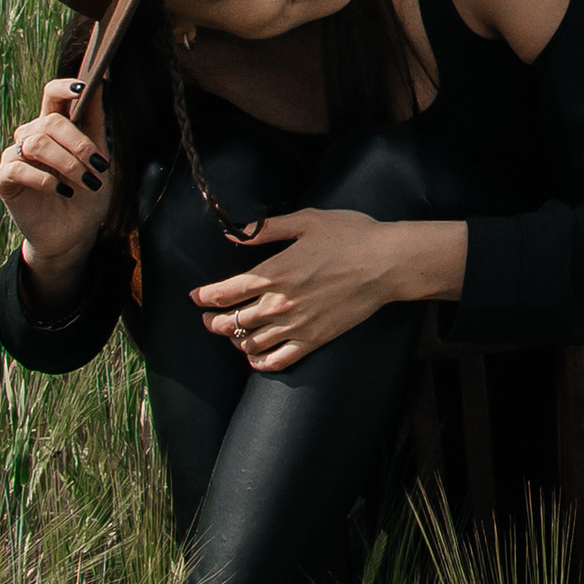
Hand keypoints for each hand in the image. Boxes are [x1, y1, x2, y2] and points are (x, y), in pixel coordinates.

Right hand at [0, 79, 112, 279]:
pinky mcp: (3, 180)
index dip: (64, 87)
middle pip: (50, 121)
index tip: (83, 87)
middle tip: (98, 166)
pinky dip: (44, 179)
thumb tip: (100, 81)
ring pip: (37, 143)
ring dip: (67, 162)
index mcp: (54, 126)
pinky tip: (62, 190)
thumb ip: (94, 122)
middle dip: (79, 143)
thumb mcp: (98, 157)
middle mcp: (31, 136)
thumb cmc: (86, 193)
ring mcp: (15, 157)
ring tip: (86, 182)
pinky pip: (18, 169)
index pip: (52, 95)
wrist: (74, 234)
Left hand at [192, 208, 397, 371]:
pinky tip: (256, 357)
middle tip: (210, 319)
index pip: (224, 293)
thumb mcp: (306, 221)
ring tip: (233, 334)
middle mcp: (278, 303)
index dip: (205, 297)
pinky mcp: (314, 340)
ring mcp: (296, 325)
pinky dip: (261, 362)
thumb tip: (234, 234)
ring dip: (235, 340)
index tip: (197, 297)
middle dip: (214, 322)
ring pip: (250, 343)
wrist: (385, 264)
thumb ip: (266, 229)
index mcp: (273, 273)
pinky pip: (278, 360)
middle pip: (231, 322)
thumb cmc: (349, 236)